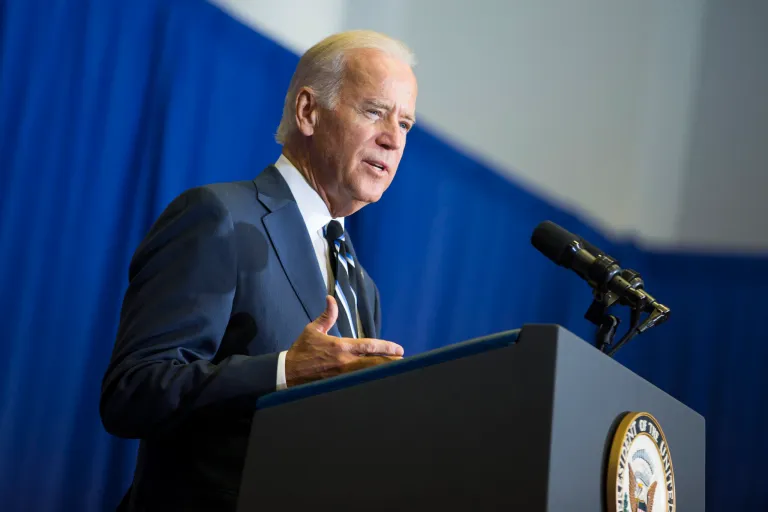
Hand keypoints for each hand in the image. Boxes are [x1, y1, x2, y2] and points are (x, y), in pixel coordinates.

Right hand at [285, 296, 403, 386]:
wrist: (288, 372)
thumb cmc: (302, 350)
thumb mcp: (313, 330)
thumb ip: (327, 315)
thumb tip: (331, 299)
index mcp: (340, 346)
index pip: (369, 346)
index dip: (386, 347)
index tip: (398, 348)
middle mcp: (344, 362)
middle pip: (374, 362)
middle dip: (390, 361)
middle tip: (403, 360)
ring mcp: (342, 375)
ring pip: (368, 373)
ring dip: (383, 371)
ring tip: (397, 369)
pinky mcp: (339, 384)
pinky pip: (358, 381)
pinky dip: (370, 379)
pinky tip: (379, 379)